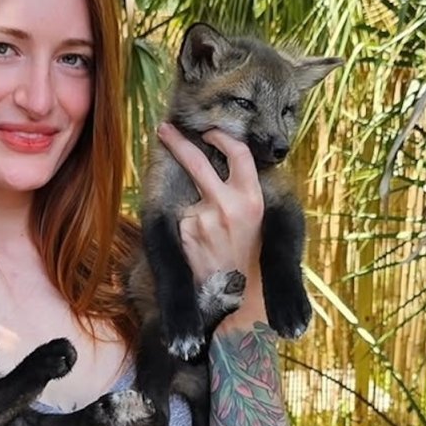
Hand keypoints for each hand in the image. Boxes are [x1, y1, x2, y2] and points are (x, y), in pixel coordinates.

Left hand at [156, 122, 263, 286]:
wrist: (237, 296)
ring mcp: (202, 218)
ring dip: (192, 208)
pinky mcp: (184, 233)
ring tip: (209, 235)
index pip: (238, 154)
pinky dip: (187, 228)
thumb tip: (226, 162)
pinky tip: (200, 248)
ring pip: (188, 198)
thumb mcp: (261, 220)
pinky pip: (181, 220)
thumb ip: (245, 191)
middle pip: (197, 162)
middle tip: (164, 130)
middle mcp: (227, 205)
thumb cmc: (251, 255)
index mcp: (252, 199)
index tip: (209, 133)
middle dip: (177, 142)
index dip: (222, 138)